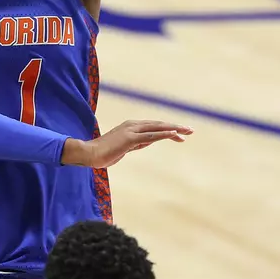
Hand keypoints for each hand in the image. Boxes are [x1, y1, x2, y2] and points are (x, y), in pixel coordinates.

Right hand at [63, 120, 191, 168]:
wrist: (89, 154)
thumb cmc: (104, 153)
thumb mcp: (125, 148)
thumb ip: (137, 143)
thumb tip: (150, 141)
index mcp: (131, 127)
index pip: (154, 126)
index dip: (168, 129)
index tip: (181, 134)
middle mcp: (133, 125)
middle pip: (159, 124)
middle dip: (176, 127)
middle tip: (191, 130)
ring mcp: (131, 130)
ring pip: (157, 128)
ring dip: (174, 129)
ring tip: (187, 131)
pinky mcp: (130, 139)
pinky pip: (151, 136)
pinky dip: (163, 134)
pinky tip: (175, 135)